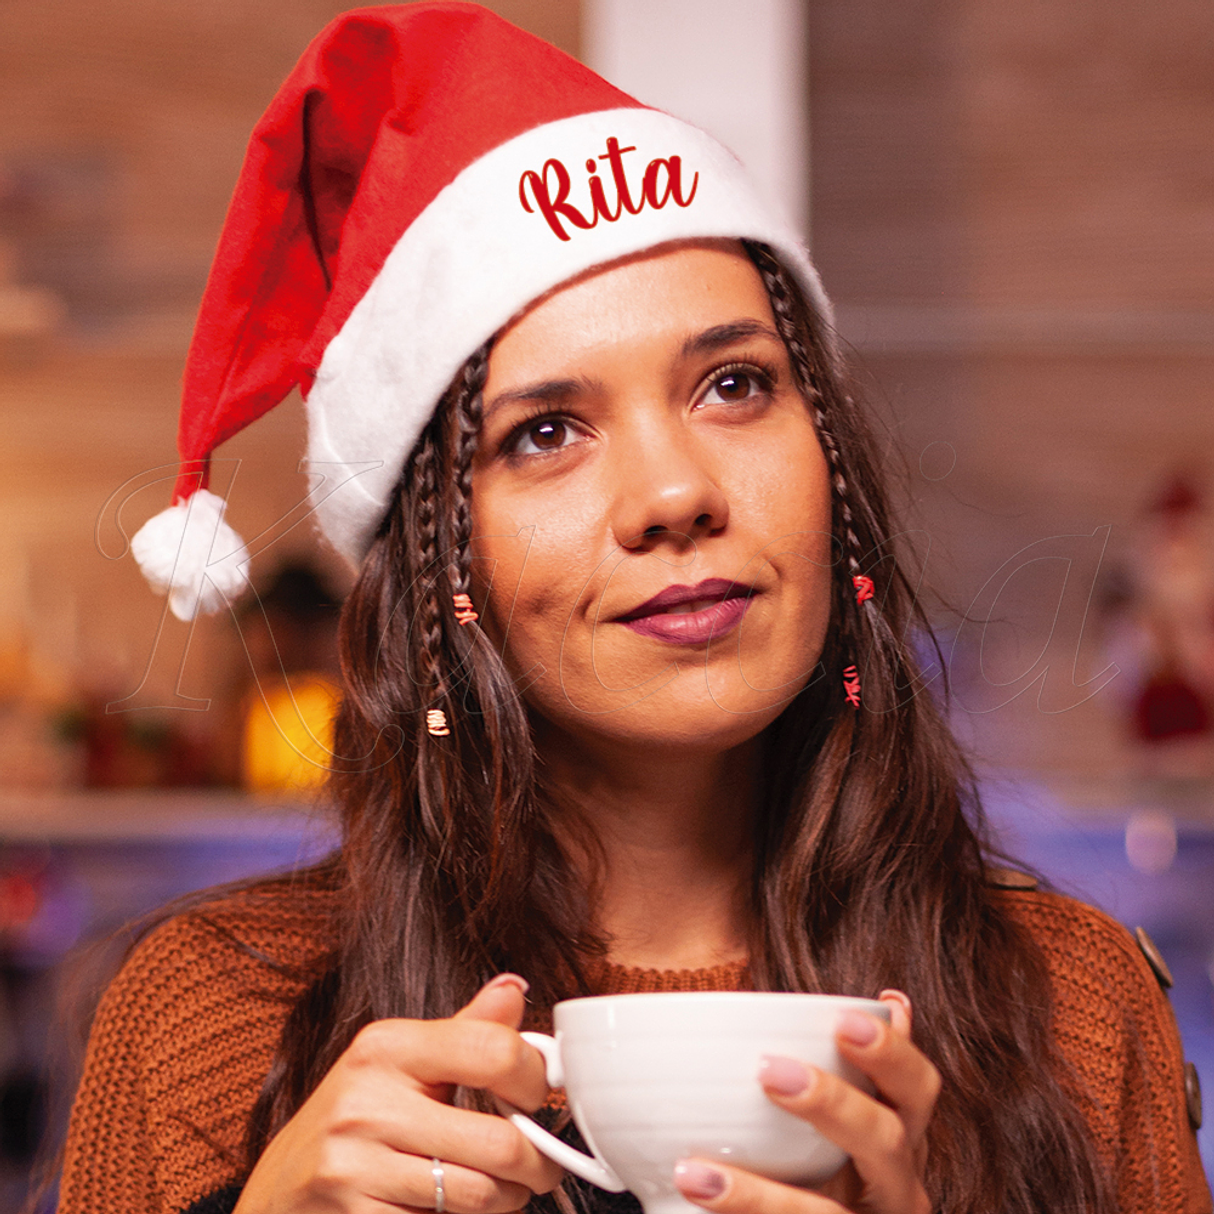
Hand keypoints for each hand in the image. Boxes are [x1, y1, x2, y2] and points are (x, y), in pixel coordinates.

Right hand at [234, 974, 564, 1212]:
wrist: (278, 1192)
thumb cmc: (354, 1120)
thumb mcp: (401, 1062)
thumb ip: (464, 1031)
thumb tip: (514, 991)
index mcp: (387, 1047)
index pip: (494, 1051)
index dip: (535, 1080)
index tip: (537, 1097)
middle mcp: (367, 1102)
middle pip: (499, 1142)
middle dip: (536, 1163)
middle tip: (540, 1164)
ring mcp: (355, 1166)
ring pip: (479, 1195)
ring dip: (508, 1200)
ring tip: (501, 1188)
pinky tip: (447, 1208)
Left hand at [673, 991, 938, 1213]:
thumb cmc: (822, 1173)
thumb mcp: (842, 1125)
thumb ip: (852, 1069)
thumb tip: (889, 999)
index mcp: (901, 1138)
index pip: (917, 1088)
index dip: (891, 1053)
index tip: (843, 1018)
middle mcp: (898, 1190)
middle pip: (887, 1142)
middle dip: (834, 1103)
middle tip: (769, 1070)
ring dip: (761, 1195)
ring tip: (694, 1170)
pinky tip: (698, 1189)